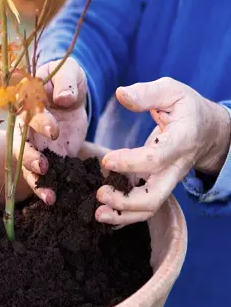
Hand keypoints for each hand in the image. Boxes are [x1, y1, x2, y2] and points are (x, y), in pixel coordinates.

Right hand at [14, 58, 88, 204]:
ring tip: (50, 197)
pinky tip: (57, 200)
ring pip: (29, 166)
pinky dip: (50, 187)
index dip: (40, 123)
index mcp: (26, 104)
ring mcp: (36, 144)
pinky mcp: (50, 156)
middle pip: (21, 146)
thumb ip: (65, 83)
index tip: (54, 130)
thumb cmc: (66, 78)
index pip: (30, 114)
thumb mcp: (68, 72)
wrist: (71, 92)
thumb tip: (64, 99)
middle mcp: (26, 128)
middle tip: (42, 167)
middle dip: (29, 158)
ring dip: (37, 182)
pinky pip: (46, 175)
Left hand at [96, 77, 230, 225]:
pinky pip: (143, 206)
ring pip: (149, 207)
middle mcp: (175, 167)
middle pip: (154, 196)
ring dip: (123, 214)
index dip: (130, 163)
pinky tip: (104, 214)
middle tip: (100, 194)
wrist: (209, 131)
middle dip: (126, 201)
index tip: (105, 160)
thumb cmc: (187, 108)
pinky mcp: (157, 185)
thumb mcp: (172, 91)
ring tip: (98, 213)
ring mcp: (167, 180)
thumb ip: (147, 93)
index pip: (156, 158)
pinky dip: (124, 215)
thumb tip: (121, 94)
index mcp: (180, 141)